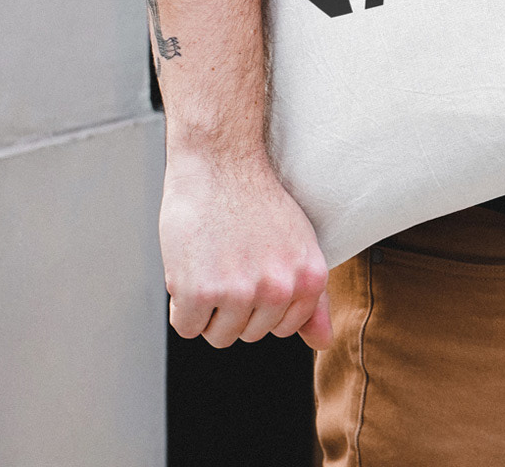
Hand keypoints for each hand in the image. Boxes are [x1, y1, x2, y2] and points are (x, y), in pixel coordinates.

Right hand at [160, 154, 333, 349]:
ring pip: (217, 335)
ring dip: (206, 308)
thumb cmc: (256, 201)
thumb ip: (311, 299)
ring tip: (210, 263)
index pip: (283, 328)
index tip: (251, 270)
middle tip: (228, 260)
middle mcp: (280, 289)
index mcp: (310, 279)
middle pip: (248, 334)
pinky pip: (186, 326)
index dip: (260, 303)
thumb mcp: (299, 244)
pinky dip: (180, 305)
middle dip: (232, 306)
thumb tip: (323, 344)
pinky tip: (190, 268)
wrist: (220, 161)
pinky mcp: (201, 292)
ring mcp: (241, 293)